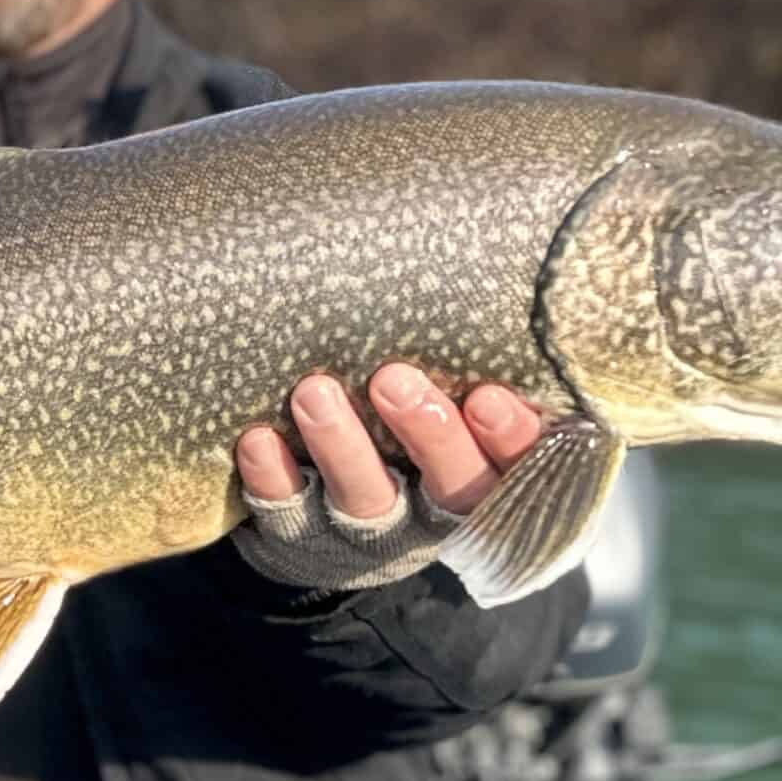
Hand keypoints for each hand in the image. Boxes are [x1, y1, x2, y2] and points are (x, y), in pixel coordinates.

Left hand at [229, 367, 546, 593]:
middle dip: (429, 435)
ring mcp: (375, 532)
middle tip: (393, 380)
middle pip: (454, 486)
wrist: (330, 515)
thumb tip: (478, 239)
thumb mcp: (456, 391)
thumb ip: (469, 348)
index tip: (487, 395)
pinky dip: (273, 476)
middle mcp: (440, 510)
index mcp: (493, 470)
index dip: (510, 437)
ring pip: (366, 498)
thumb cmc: (410, 414)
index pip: (523, 461)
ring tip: (314, 392)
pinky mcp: (308, 540)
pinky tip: (258, 436)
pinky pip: (290, 514)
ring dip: (342, 446)